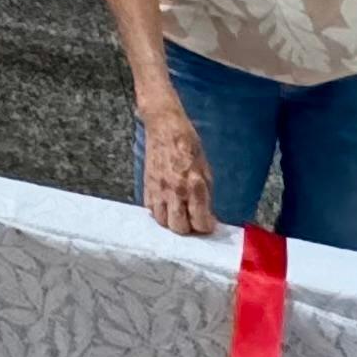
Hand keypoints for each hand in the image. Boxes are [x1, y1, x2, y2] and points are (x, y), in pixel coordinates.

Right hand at [139, 100, 216, 237]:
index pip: (200, 221)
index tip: (208, 224)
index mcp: (194, 185)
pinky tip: (167, 206)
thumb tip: (207, 214)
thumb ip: (206, 194)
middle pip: (180, 227)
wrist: (165, 128)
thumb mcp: (206, 169)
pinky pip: (151, 210)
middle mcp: (175, 191)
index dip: (206, 226)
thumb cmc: (189, 145)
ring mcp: (159, 190)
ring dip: (173, 222)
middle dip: (189, 229)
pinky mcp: (147, 186)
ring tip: (180, 215)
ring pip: (163, 222)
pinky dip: (160, 213)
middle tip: (194, 221)